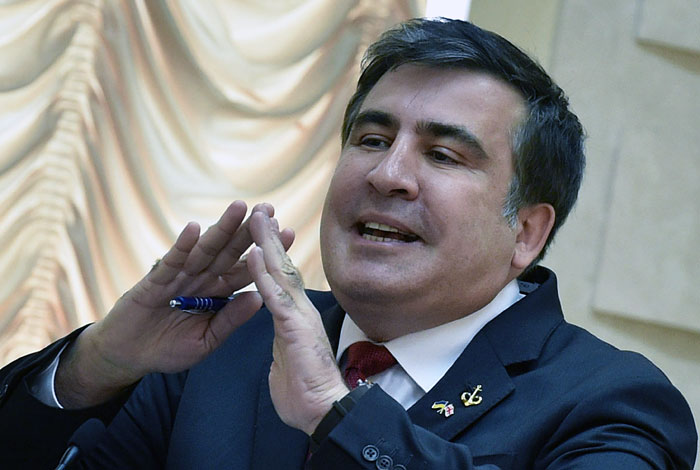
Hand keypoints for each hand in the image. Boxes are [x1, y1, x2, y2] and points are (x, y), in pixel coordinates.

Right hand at [56, 201, 293, 407]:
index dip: (267, 252)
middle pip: (229, 250)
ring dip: (221, 228)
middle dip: (249, 230)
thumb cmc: (168, 349)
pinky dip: (182, 246)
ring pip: (204, 250)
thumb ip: (230, 320)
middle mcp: (202, 279)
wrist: (128, 357)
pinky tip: (194, 229)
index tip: (289, 233)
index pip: (247, 268)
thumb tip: (260, 298)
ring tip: (239, 208)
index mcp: (218, 293)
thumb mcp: (206, 340)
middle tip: (269, 207)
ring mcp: (179, 277)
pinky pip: (171, 262)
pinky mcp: (155, 281)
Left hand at [247, 211, 348, 434]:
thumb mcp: (287, 362)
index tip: (262, 234)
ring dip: (265, 243)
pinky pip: (274, 295)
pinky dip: (262, 273)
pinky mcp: (295, 327)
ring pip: (280, 272)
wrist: (323, 413)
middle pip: (282, 266)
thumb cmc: (305, 395)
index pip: (282, 280)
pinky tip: (252, 253)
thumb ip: (283, 347)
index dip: (271, 256)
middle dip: (269, 237)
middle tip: (260, 210)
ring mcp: (299, 316)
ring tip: (255, 217)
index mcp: (296, 318)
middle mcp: (300, 310)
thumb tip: (281, 346)